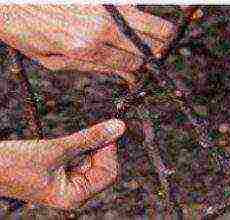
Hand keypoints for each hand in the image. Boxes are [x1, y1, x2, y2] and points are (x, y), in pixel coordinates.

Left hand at [0, 5, 174, 84]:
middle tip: (159, 58)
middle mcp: (100, 26)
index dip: (144, 70)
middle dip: (159, 54)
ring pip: (152, 22)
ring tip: (164, 41)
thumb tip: (127, 75)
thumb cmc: (29, 33)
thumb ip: (95, 67)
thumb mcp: (56, 61)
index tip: (147, 73)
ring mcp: (105, 7)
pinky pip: (137, 5)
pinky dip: (147, 15)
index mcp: (87, 48)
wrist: (10, 1)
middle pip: (148, 44)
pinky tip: (151, 20)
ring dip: (163, 34)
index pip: (132, 62)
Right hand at [0, 120, 124, 209]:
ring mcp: (68, 184)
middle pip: (103, 166)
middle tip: (86, 134)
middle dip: (97, 148)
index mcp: (74, 197)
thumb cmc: (16, 164)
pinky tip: (60, 148)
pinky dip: (76, 148)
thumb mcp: (57, 148)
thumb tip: (119, 127)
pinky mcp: (61, 174)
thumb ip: (90, 138)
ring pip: (92, 159)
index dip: (109, 151)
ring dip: (84, 147)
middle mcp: (74, 194)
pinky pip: (80, 157)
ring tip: (62, 147)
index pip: (109, 173)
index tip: (104, 132)